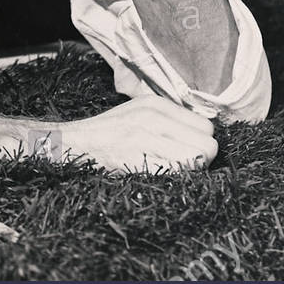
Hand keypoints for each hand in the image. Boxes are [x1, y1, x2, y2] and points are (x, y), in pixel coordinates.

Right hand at [31, 95, 217, 172]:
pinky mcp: (140, 160)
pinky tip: (160, 177)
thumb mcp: (138, 112)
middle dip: (201, 159)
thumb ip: (168, 118)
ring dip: (190, 171)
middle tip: (182, 164)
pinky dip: (175, 179)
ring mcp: (147, 139)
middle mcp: (154, 118)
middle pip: (208, 145)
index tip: (187, 151)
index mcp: (156, 104)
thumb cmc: (109, 133)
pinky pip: (179, 173)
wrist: (75, 145)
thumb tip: (202, 134)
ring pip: (199, 160)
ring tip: (170, 170)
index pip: (206, 126)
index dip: (200, 143)